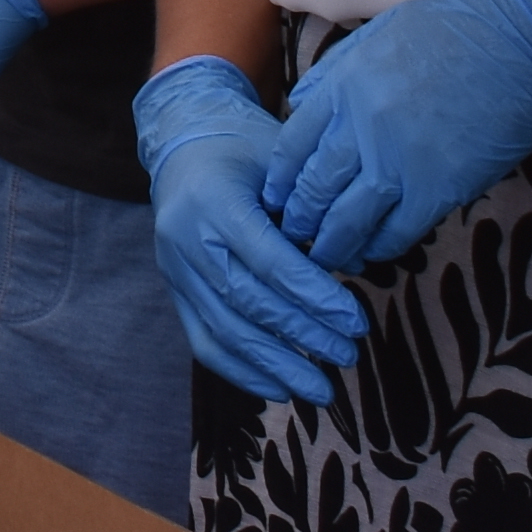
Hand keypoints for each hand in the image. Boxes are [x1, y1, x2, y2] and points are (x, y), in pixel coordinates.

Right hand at [135, 56, 364, 403]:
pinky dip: (242, 371)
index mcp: (214, 201)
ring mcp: (174, 269)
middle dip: (304, 335)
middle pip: (250, 301)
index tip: (356, 322)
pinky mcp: (175, 290)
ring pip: (226, 331)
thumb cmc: (243, 148)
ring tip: (322, 390)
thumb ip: (315, 210)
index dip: (315, 297)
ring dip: (277, 366)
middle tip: (349, 355)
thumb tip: (355, 265)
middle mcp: (186, 239)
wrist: (183, 141)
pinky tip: (279, 389)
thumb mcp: (282, 162)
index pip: (271, 261)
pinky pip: (205, 342)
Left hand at [263, 0, 531, 273]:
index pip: (292, 145)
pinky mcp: (439, 188)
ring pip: (347, 219)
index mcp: (343, 86)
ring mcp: (399, 160)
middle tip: (293, 236)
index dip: (280, 179)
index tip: (276, 197)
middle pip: (313, 187)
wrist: (519, 40)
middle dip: (298, 219)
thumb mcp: (376, 35)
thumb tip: (302, 104)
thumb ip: (334, 73)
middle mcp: (361, 126)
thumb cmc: (452, 29)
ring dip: (331, 244)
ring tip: (324, 256)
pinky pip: (397, 232)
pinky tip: (373, 252)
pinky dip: (380, 247)